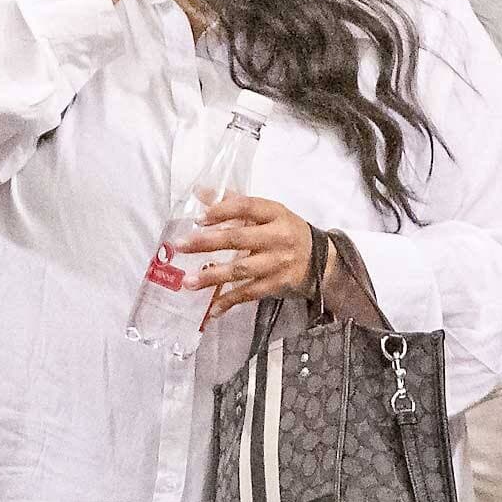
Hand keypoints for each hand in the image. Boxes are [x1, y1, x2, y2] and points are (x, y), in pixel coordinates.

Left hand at [174, 195, 312, 319]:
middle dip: (207, 243)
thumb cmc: (285, 231)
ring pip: (242, 270)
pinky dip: (229, 301)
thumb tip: (198, 191)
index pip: (246, 207)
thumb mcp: (267, 213)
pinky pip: (250, 294)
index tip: (197, 219)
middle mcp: (278, 236)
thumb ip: (233, 202)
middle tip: (180, 246)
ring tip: (188, 282)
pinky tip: (211, 309)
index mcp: (275, 213)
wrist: (321, 260)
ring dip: (213, 277)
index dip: (221, 211)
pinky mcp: (278, 284)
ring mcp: (279, 263)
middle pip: (239, 239)